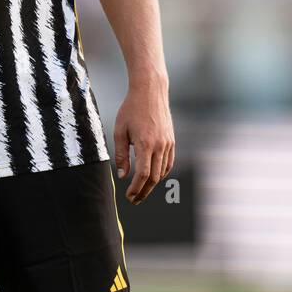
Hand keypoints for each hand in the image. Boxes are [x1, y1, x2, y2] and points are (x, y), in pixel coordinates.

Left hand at [113, 83, 174, 203]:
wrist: (150, 91)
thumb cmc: (131, 109)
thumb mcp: (120, 131)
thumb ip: (121, 155)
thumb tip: (123, 175)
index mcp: (145, 144)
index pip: (142, 174)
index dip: (136, 189)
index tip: (129, 196)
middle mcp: (160, 146)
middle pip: (154, 177)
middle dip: (144, 191)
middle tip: (134, 200)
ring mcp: (168, 143)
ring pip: (163, 172)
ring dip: (152, 184)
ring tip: (142, 190)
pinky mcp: (171, 140)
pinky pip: (168, 162)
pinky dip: (161, 173)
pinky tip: (153, 176)